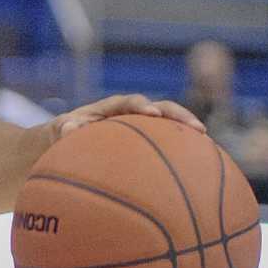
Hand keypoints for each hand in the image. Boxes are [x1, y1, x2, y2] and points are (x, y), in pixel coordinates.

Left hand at [54, 94, 205, 137]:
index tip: (152, 114)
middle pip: (162, 109)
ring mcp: (142, 126)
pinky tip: (195, 166)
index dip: (142, 106)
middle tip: (197, 128)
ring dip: (187, 131)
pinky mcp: (148, 139)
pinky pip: (166, 143)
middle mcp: (132, 113)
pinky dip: (179, 150)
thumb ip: (65, 129)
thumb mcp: (61, 131)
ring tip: (207, 144)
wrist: (67, 138)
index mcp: (112, 107)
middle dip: (179, 116)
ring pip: (170, 125)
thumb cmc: (64, 134)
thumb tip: (70, 128)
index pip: (130, 102)